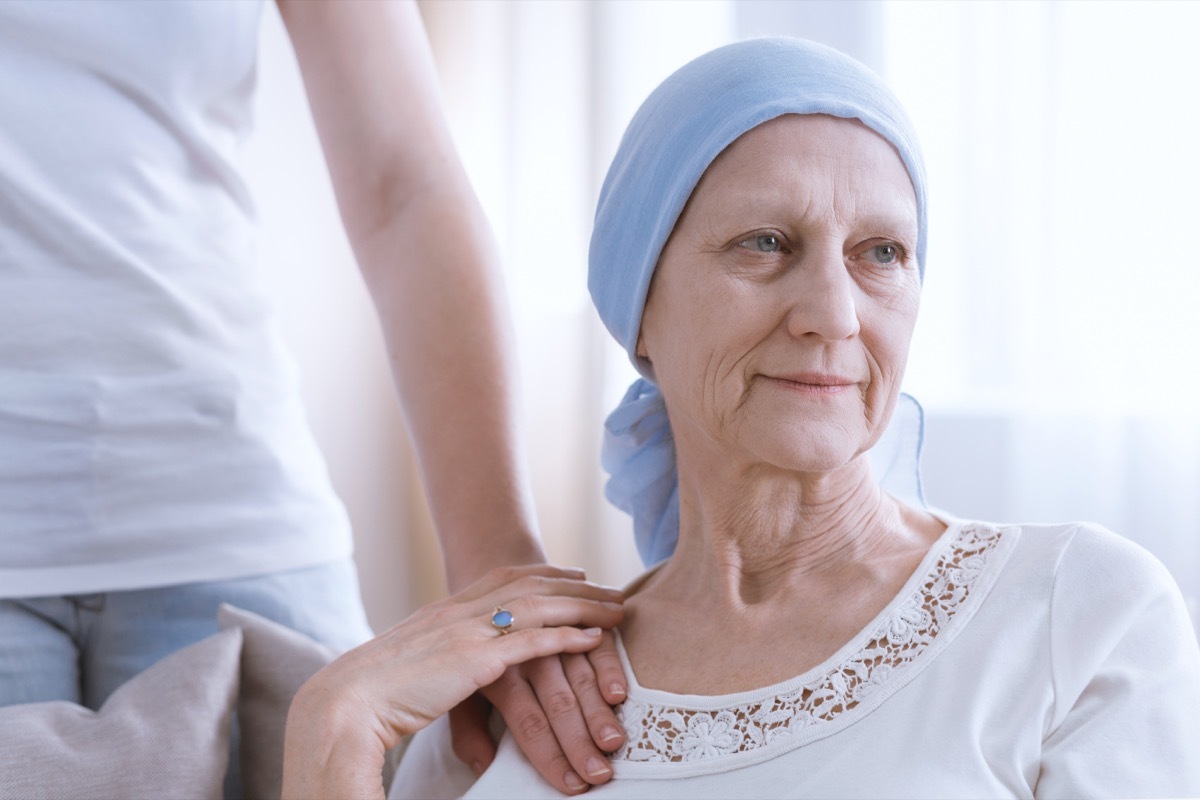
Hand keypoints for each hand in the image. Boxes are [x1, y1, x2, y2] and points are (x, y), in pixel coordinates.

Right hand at [281, 565, 623, 799]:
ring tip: (618, 610)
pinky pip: (531, 642)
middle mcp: (460, 611)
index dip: (544, 573)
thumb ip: (436, 658)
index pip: (503, 577)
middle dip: (577, 585)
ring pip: (539, 607)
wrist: (346, 701)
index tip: (574, 572)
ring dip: (583, 607)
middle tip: (612, 588)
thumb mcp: (409, 664)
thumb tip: (447, 668)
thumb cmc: (369, 693)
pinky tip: (593, 639)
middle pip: (531, 585)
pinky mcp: (474, 661)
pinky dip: (565, 637)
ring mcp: (468, 632)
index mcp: (445, 610)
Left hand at [449, 633, 627, 793]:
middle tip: (600, 772)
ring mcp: (553, 635)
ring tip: (615, 740)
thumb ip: (469, 731)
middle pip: (558, 702)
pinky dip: (609, 666)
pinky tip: (619, 693)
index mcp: (498, 674)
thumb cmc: (471, 654)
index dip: (550, 754)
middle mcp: (527, 654)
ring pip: (580, 675)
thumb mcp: (461, 691)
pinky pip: (596, 643)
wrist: (472, 590)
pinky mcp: (573, 618)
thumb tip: (483, 765)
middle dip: (580, 740)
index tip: (572, 785)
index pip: (528, 721)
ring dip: (599, 710)